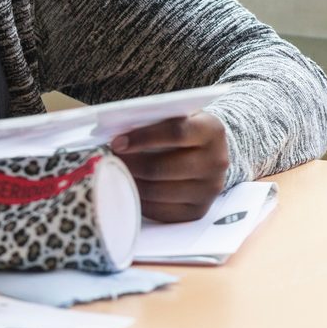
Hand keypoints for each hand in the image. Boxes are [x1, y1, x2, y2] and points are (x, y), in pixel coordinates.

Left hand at [112, 112, 229, 221]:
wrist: (211, 153)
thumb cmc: (183, 130)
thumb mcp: (176, 116)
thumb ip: (154, 121)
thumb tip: (118, 137)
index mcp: (211, 130)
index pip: (175, 133)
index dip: (142, 138)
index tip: (116, 142)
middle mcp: (216, 161)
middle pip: (162, 167)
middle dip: (130, 164)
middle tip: (110, 160)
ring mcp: (209, 189)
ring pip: (159, 191)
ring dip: (131, 183)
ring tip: (115, 174)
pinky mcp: (199, 210)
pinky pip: (162, 211)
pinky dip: (140, 201)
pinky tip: (129, 189)